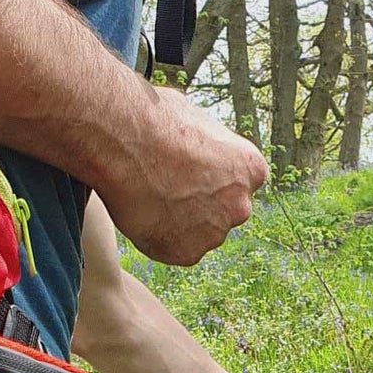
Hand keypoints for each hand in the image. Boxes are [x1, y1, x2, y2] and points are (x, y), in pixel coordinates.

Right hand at [99, 85, 268, 265]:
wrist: (121, 140)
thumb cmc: (153, 119)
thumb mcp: (194, 119)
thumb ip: (207, 145)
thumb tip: (198, 145)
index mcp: (251, 168)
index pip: (239, 182)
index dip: (212, 178)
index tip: (190, 173)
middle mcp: (241, 205)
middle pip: (224, 211)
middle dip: (202, 204)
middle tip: (167, 189)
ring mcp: (215, 233)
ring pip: (200, 233)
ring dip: (181, 223)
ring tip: (149, 199)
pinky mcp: (186, 253)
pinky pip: (176, 249)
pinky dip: (161, 238)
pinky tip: (143, 216)